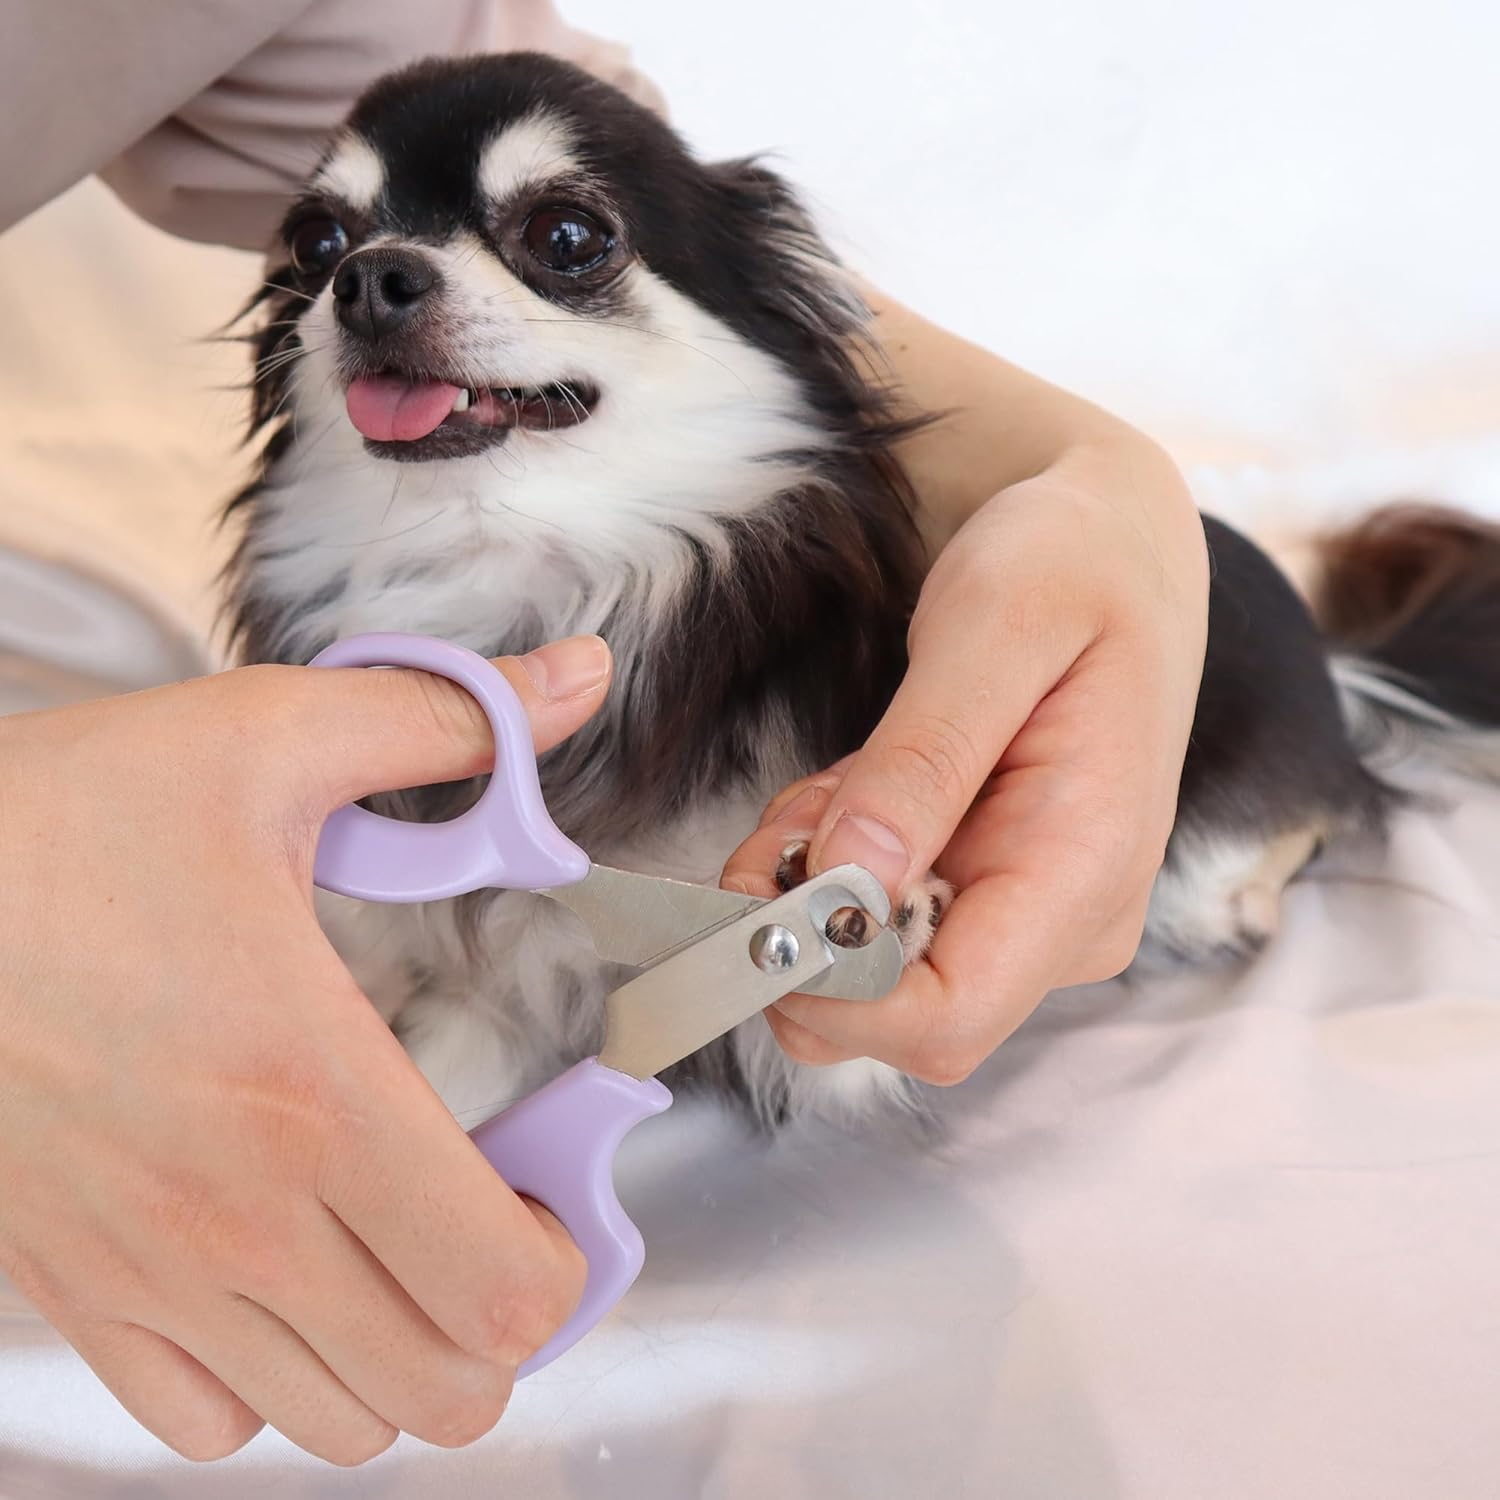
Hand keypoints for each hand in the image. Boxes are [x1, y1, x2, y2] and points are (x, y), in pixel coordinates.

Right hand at [0, 636, 610, 1463]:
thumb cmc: (58, 819)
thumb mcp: (267, 737)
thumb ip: (448, 720)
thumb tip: (578, 676)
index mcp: (312, 1091)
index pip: (501, 1285)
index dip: (568, 1256)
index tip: (561, 1182)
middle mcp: (236, 1214)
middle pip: (441, 1389)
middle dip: (505, 1321)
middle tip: (499, 1219)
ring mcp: (146, 1273)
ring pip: (332, 1424)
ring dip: (402, 1357)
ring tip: (403, 1251)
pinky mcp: (68, 1291)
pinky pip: (199, 1420)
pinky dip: (272, 1382)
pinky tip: (284, 1277)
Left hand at [724, 459, 1207, 1082]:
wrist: (1109, 548)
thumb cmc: (1068, 566)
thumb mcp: (996, 628)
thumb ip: (924, 757)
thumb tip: (848, 880)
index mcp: (1086, 870)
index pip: (948, 1018)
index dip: (831, 994)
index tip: (757, 910)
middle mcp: (1064, 923)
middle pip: (895, 1017)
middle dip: (800, 942)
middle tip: (768, 835)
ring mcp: (1027, 915)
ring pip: (867, 972)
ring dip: (803, 897)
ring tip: (821, 784)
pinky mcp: (989, 893)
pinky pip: (875, 926)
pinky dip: (824, 872)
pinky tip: (842, 791)